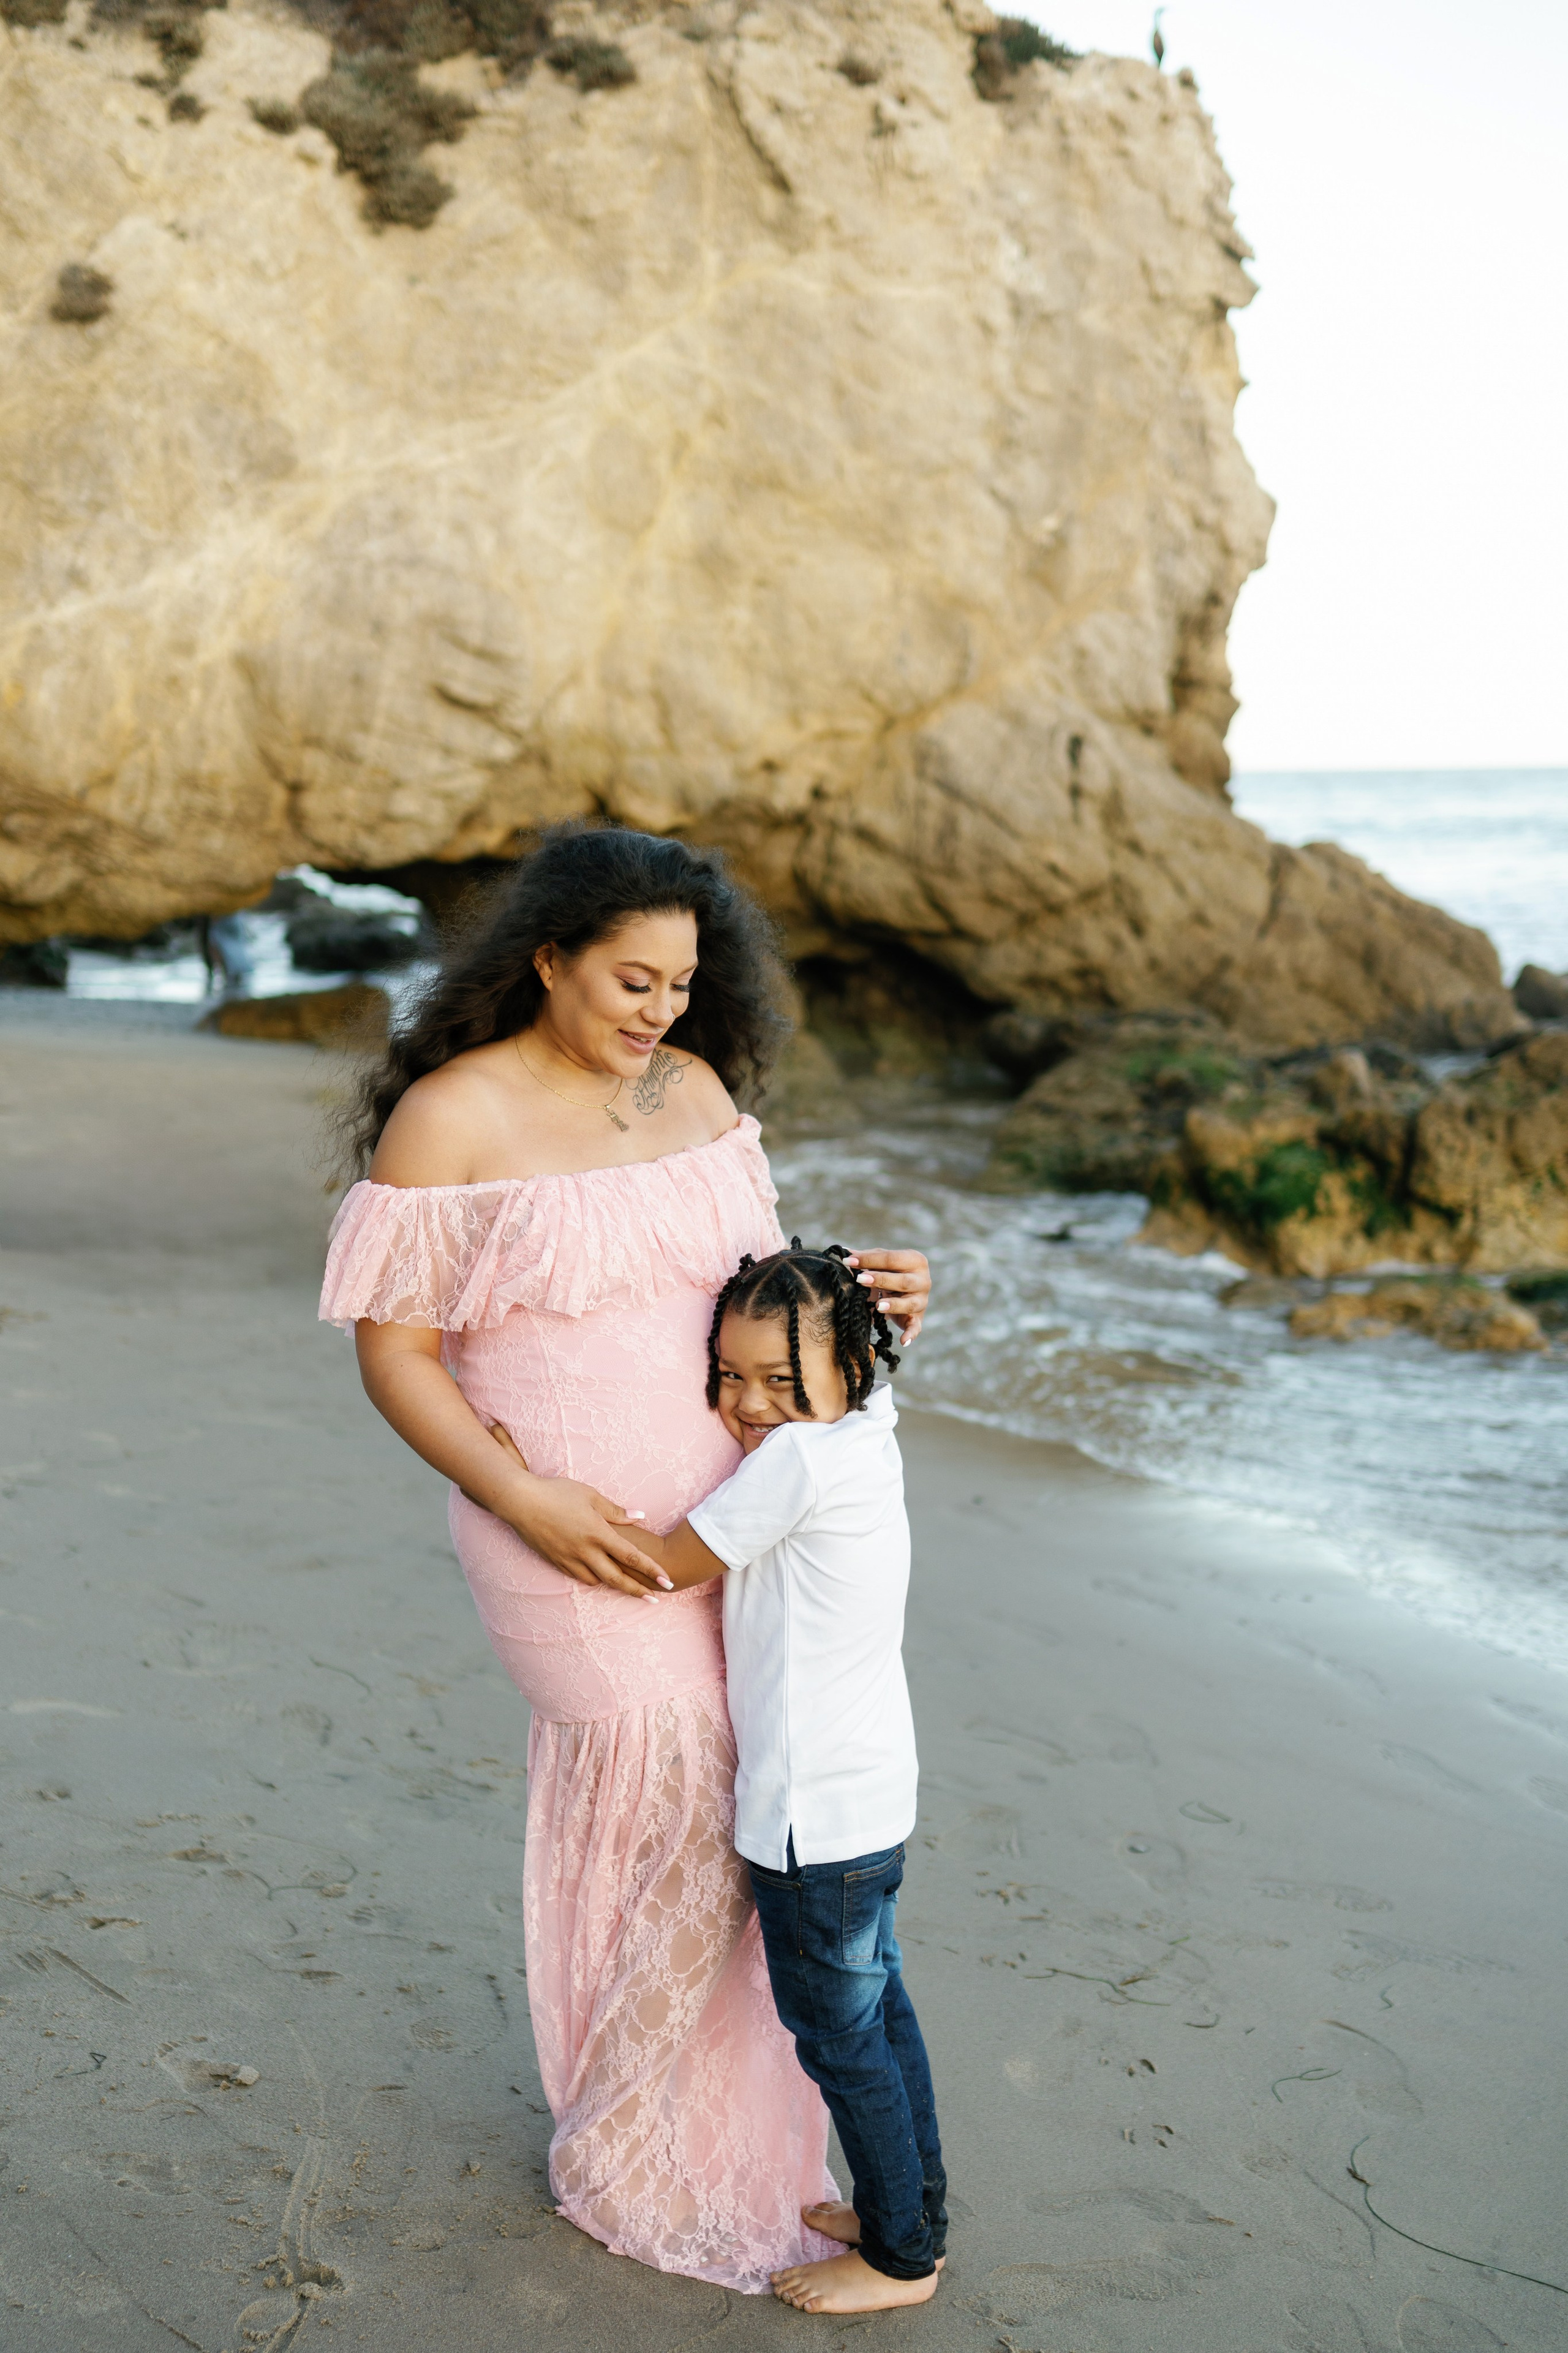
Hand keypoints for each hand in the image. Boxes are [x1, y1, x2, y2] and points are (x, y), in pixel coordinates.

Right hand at [479, 1426, 665, 1598]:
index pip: (631, 1556)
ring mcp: (569, 1559)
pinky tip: (598, 1575)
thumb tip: (640, 1516)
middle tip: (655, 1600)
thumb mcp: (590, 1495)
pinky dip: (592, 1578)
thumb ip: (616, 1510)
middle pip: (617, 1578)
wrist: (520, 1502)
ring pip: (597, 1580)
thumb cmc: (557, 1492)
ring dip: (613, 1585)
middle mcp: (585, 1551)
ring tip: (628, 1585)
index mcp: (598, 1533)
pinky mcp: (555, 1562)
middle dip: (638, 1591)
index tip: (667, 1580)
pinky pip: (578, 1576)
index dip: (651, 1570)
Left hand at [846, 1248, 930, 1344]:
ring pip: (909, 1303)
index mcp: (915, 1260)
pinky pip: (916, 1328)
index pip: (891, 1258)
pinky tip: (903, 1342)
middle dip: (880, 1280)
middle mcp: (923, 1280)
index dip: (869, 1259)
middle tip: (860, 1279)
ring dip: (894, 1305)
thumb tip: (844, 1251)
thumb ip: (865, 1257)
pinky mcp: (918, 1318)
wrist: (904, 1291)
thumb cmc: (890, 1272)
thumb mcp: (880, 1262)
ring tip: (877, 1306)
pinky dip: (911, 1334)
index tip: (848, 1261)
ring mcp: (922, 1300)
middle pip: (903, 1281)